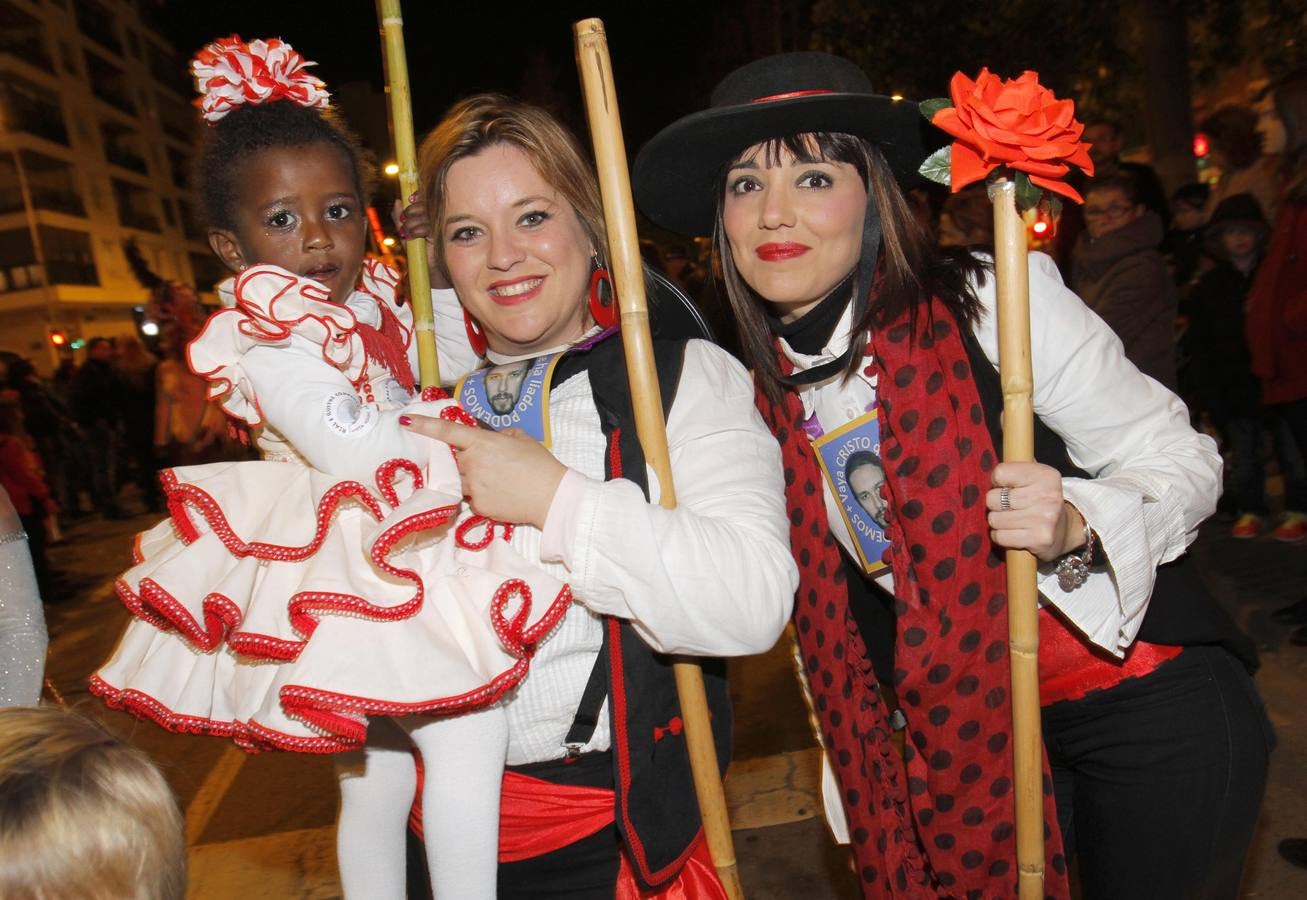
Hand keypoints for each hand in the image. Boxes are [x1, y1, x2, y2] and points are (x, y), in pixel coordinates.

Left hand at [391, 196, 446, 286]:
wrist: (426, 266)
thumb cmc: (416, 249)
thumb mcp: (403, 232)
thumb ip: (398, 216)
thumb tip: (398, 201)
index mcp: (427, 212)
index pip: (424, 196)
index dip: (416, 196)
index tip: (410, 201)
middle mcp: (435, 216)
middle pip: (423, 204)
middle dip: (410, 211)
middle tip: (404, 222)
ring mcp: (440, 224)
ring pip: (424, 215)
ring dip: (412, 223)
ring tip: (408, 233)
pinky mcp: (442, 233)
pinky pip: (427, 226)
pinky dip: (418, 230)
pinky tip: (414, 236)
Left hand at [402, 415, 566, 528]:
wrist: (551, 496)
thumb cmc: (540, 464)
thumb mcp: (522, 439)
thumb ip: (500, 436)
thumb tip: (491, 439)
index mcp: (482, 442)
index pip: (447, 431)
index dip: (424, 425)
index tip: (405, 420)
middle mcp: (472, 464)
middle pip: (453, 460)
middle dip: (464, 460)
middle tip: (489, 464)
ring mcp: (472, 487)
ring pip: (462, 481)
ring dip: (473, 479)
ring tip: (499, 482)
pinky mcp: (478, 506)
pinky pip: (472, 498)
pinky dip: (483, 496)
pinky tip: (502, 495)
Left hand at [985, 462, 1085, 561]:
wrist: (1063, 530)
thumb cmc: (1039, 500)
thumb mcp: (1034, 477)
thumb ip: (1014, 469)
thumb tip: (989, 471)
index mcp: (1045, 475)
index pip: (1000, 473)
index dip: (997, 482)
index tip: (1006, 487)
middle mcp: (1046, 496)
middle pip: (993, 498)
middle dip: (995, 504)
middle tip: (1007, 506)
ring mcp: (1044, 519)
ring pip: (994, 519)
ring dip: (997, 522)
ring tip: (1011, 520)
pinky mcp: (1039, 539)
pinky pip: (1000, 536)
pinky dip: (1000, 536)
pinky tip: (1012, 532)